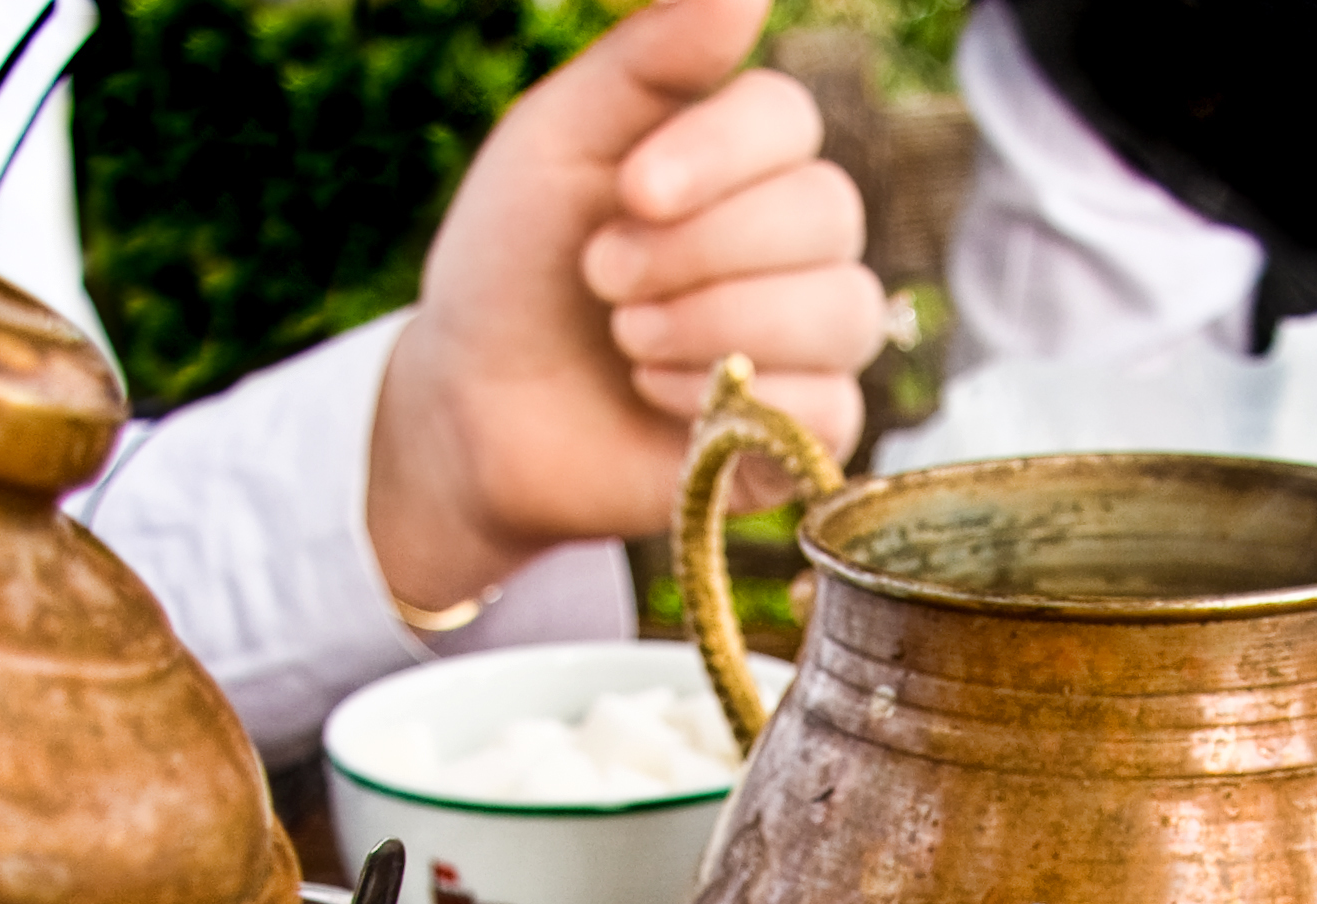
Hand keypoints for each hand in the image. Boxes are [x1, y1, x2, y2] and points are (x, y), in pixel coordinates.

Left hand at [367, 0, 884, 611]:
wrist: (474, 408)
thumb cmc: (513, 265)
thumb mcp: (559, 140)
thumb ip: (652, 57)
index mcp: (740, 154)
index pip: (790, 121)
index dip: (719, 154)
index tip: (630, 190)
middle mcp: (793, 238)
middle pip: (827, 211)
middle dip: (697, 250)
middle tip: (602, 277)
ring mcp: (807, 337)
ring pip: (841, 310)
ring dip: (713, 326)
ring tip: (627, 340)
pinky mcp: (802, 433)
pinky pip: (828, 407)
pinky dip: (731, 403)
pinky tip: (660, 400)